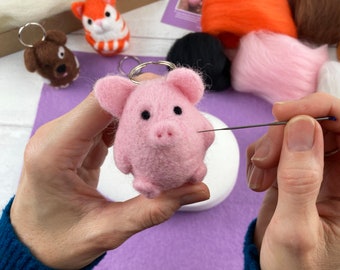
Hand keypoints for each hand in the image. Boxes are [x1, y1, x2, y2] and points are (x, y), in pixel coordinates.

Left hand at [10, 90, 208, 268]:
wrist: (32, 244)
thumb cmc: (58, 241)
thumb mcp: (107, 231)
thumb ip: (153, 210)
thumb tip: (199, 189)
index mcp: (55, 152)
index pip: (97, 104)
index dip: (134, 91)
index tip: (169, 92)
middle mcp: (57, 136)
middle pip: (105, 102)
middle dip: (142, 101)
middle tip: (178, 109)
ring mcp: (66, 136)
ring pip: (107, 110)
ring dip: (138, 112)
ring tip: (167, 121)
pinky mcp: (76, 141)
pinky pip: (106, 123)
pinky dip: (129, 125)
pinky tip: (148, 137)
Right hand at [247, 92, 339, 268]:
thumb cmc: (296, 269)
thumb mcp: (295, 230)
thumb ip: (300, 180)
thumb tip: (303, 126)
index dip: (322, 110)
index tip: (283, 114)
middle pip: (319, 125)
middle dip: (285, 135)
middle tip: (263, 161)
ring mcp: (318, 171)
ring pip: (295, 133)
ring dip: (269, 149)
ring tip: (258, 181)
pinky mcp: (297, 172)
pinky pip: (279, 146)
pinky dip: (261, 157)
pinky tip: (258, 181)